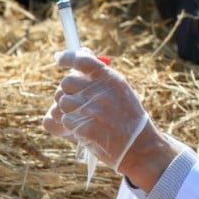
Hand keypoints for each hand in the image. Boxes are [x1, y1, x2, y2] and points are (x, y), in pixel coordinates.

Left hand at [42, 48, 149, 171]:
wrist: (139, 147)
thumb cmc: (128, 118)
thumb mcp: (120, 90)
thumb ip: (100, 74)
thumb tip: (83, 51)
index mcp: (111, 79)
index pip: (83, 60)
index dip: (68, 57)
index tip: (59, 58)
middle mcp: (100, 91)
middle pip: (66, 83)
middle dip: (68, 92)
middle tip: (78, 102)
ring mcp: (91, 110)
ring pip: (61, 103)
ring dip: (67, 111)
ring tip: (82, 119)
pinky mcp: (83, 128)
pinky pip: (61, 121)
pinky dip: (67, 127)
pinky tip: (81, 130)